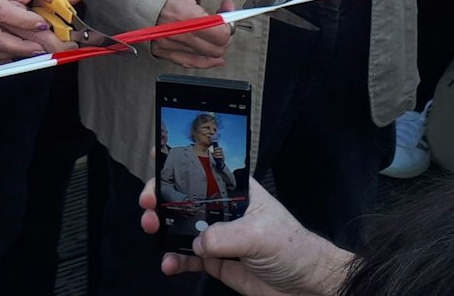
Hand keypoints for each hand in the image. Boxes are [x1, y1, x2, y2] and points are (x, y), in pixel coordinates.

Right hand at [138, 178, 353, 295]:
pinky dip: (174, 260)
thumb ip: (225, 236)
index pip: (203, 172)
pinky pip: (187, 258)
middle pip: (184, 199)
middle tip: (148, 207)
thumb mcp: (260, 235)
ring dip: (163, 230)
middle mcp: (224, 210)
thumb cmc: (293, 248)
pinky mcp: (216, 261)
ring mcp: (218, 236)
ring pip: (181, 228)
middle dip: (162, 200)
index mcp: (236, 192)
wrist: (305, 285)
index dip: (177, 169)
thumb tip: (198, 242)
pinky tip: (169, 264)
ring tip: (153, 234)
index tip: (156, 170)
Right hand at [152, 0, 239, 68]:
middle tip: (221, 17)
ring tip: (212, 30)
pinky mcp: (162, 50)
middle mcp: (177, 34)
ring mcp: (169, 44)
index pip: (221, 33)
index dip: (230, 20)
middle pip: (217, 47)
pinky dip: (203, 60)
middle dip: (225, 32)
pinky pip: (189, 63)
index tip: (227, 8)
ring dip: (215, 44)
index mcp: (185, 15)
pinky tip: (211, 55)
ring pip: (206, 57)